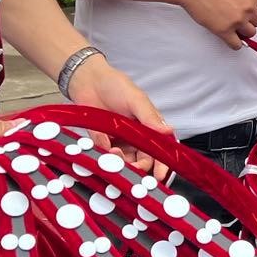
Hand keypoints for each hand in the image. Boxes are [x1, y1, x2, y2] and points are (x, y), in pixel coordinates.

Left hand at [66, 57, 173, 178]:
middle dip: (139, 167)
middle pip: (143, 161)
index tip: (160, 176)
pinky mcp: (101, 142)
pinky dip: (105, 155)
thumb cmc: (116, 86)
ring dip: (121, 163)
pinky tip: (105, 146)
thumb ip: (150, 118)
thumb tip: (168, 131)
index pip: (160, 150)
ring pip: (124, 162)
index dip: (162, 165)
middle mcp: (136, 138)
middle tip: (131, 167)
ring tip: (113, 151)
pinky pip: (105, 156)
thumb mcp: (136, 100)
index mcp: (149, 128)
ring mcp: (119, 142)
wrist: (88, 81)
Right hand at [172, 0, 256, 48]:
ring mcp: (238, 20)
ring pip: (250, 33)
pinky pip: (236, 44)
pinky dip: (234, 43)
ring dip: (243, 31)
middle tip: (236, 14)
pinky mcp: (224, 31)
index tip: (245, 7)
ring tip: (232, 25)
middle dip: (249, 19)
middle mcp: (249, 7)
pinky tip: (229, 37)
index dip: (254, 7)